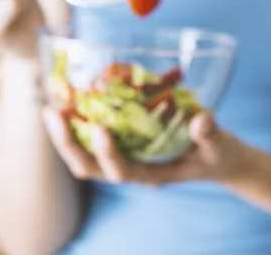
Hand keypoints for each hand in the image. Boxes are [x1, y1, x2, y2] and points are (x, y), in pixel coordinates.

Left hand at [42, 107, 249, 186]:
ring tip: (50, 105)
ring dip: (65, 132)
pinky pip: (91, 135)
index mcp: (152, 175)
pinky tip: (69, 96)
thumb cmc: (217, 153)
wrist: (216, 156)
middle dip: (68, 143)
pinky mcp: (121, 141)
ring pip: (83, 153)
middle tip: (53, 113)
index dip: (107, 154)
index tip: (99, 128)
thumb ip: (210, 135)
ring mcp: (122, 155)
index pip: (122, 172)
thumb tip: (201, 121)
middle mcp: (130, 167)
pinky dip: (78, 119)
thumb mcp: (219, 146)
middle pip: (89, 167)